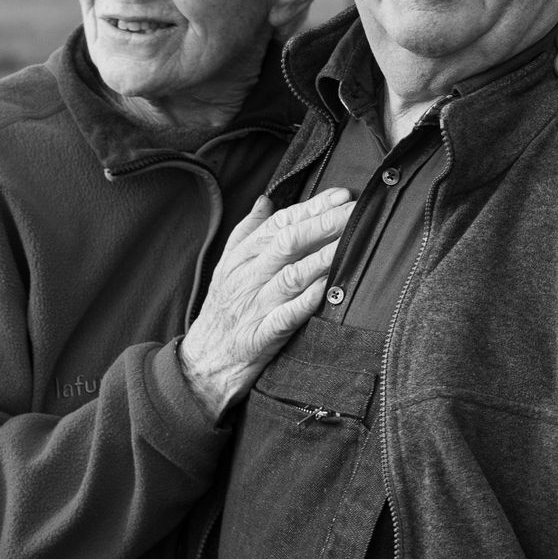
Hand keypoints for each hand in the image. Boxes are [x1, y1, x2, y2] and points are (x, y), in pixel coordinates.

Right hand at [179, 188, 352, 419]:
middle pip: (288, 243)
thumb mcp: (226, 267)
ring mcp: (255, 307)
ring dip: (322, 256)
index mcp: (241, 258)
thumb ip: (247, 232)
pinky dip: (307, 300)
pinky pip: (286, 316)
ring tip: (349, 240)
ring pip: (291, 275)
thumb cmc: (221, 311)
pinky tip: (327, 287)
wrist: (202, 364)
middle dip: (324, 223)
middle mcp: (248, 278)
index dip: (311, 207)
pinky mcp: (260, 337)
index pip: (279, 224)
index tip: (341, 195)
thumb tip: (266, 200)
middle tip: (355, 210)